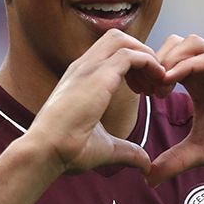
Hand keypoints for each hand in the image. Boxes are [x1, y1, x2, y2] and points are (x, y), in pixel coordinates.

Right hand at [26, 29, 173, 174]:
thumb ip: (127, 151)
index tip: (145, 91)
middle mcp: (83, 67)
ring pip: (125, 41)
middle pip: (118, 39)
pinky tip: (156, 84)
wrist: (45, 152)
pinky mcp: (99, 75)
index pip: (110, 53)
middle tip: (153, 84)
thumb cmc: (66, 151)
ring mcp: (89, 68)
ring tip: (157, 83)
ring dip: (147, 57)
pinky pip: (132, 54)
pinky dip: (150, 64)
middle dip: (142, 53)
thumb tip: (145, 164)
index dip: (133, 66)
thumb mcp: (105, 148)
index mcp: (81, 78)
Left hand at [146, 34, 203, 185]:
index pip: (167, 60)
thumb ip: (174, 162)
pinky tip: (170, 84)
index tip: (138, 93)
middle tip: (146, 88)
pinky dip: (185, 65)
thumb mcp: (201, 152)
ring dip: (169, 59)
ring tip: (159, 86)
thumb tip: (148, 180)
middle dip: (154, 61)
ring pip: (190, 43)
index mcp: (200, 83)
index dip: (148, 72)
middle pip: (174, 43)